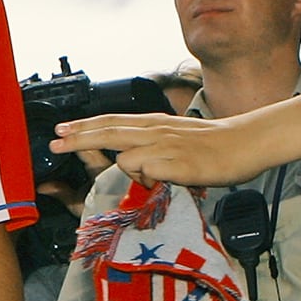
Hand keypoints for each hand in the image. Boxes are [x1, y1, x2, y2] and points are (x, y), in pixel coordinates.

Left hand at [51, 113, 265, 187]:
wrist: (245, 142)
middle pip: (108, 131)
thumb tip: (131, 158)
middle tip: (56, 141)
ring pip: (125, 153)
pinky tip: (167, 179)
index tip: (61, 129)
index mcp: (154, 123)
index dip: (84, 125)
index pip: (111, 120)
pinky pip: (148, 171)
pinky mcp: (177, 163)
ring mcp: (166, 146)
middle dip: (78, 137)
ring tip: (157, 177)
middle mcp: (155, 130)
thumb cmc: (213, 144)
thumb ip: (151, 144)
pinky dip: (149, 178)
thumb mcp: (175, 136)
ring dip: (130, 170)